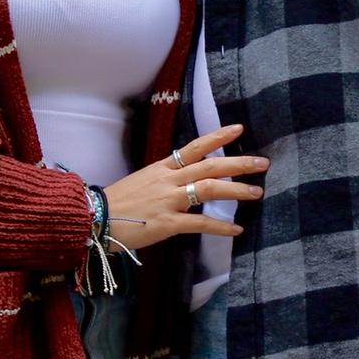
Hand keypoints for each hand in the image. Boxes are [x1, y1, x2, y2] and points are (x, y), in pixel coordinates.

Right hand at [101, 124, 267, 251]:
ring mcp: (169, 200)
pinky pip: (200, 223)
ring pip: (209, 189)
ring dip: (237, 190)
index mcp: (162, 168)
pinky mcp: (168, 222)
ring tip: (257, 192)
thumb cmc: (118, 202)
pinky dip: (221, 226)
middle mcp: (169, 180)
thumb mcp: (143, 180)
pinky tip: (236, 229)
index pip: (195, 147)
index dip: (218, 137)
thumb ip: (166, 178)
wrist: (95, 218)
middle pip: (210, 166)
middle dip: (239, 163)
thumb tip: (186, 178)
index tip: (239, 129)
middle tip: (263, 163)